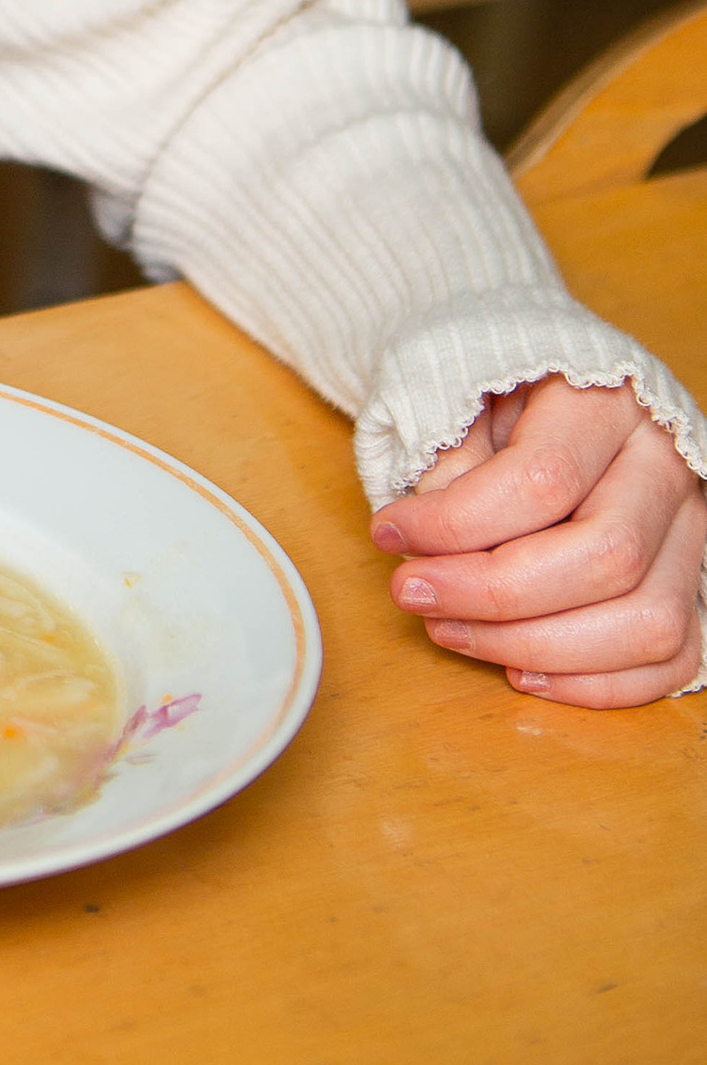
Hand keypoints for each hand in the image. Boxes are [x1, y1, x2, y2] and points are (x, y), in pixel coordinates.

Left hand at [371, 378, 705, 709]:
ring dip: (539, 649)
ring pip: (648, 622)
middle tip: (415, 595)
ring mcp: (692, 529)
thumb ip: (451, 460)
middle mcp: (668, 464)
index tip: (388, 532)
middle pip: (607, 559)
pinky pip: (671, 658)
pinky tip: (519, 671)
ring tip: (453, 632)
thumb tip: (429, 546)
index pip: (544, 480)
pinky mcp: (692, 580)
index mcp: (607, 400)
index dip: (457, 523)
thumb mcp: (464, 393)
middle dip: (494, 596)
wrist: (555, 380)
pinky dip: (596, 684)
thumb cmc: (502, 391)